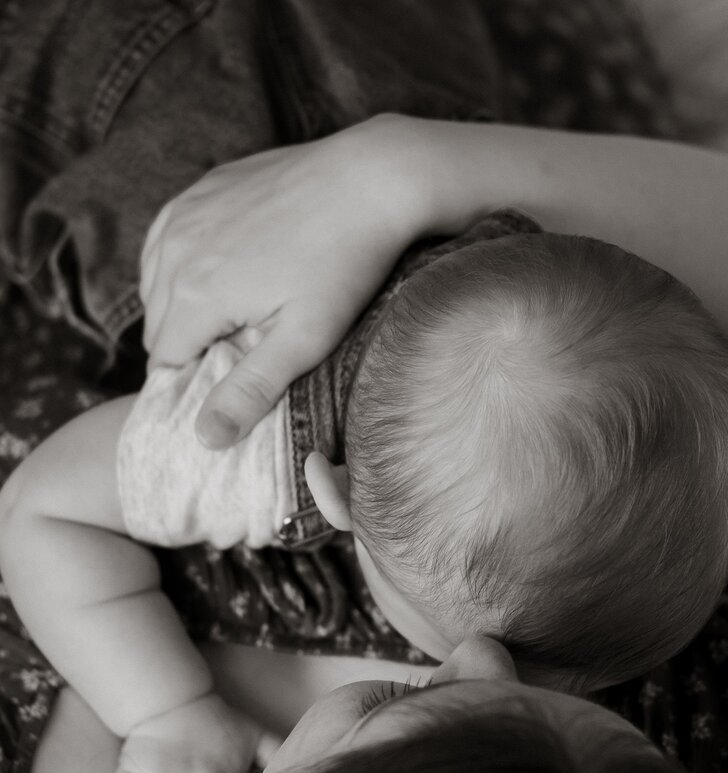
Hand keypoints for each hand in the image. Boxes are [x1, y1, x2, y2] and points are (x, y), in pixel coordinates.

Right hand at [140, 114, 425, 447]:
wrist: (371, 179)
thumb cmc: (345, 265)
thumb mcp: (304, 340)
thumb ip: (250, 390)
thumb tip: (205, 438)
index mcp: (194, 294)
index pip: (163, 362)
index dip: (194, 381)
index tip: (232, 382)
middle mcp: (175, 250)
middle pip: (157, 325)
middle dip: (190, 345)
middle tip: (245, 349)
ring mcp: (184, 213)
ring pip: (156, 283)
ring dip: (184, 305)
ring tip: (240, 313)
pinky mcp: (200, 190)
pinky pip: (168, 242)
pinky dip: (184, 263)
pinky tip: (225, 272)